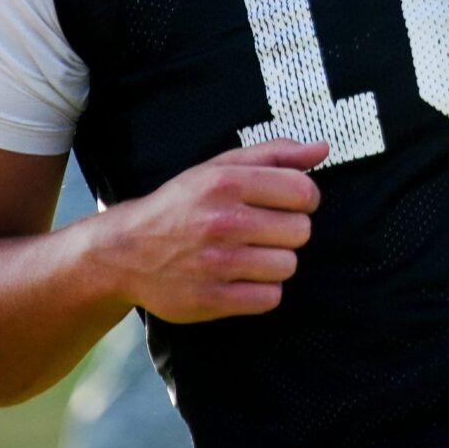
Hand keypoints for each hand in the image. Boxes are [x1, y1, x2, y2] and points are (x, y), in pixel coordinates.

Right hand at [102, 138, 326, 322]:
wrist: (125, 251)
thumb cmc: (182, 204)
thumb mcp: (220, 167)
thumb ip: (274, 154)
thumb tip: (323, 148)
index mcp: (226, 182)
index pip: (304, 192)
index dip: (305, 199)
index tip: (288, 203)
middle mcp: (222, 221)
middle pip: (301, 231)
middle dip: (288, 231)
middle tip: (263, 230)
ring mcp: (217, 263)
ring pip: (288, 266)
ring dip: (276, 262)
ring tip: (250, 254)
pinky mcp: (212, 299)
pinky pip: (270, 297)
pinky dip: (262, 290)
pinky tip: (241, 277)